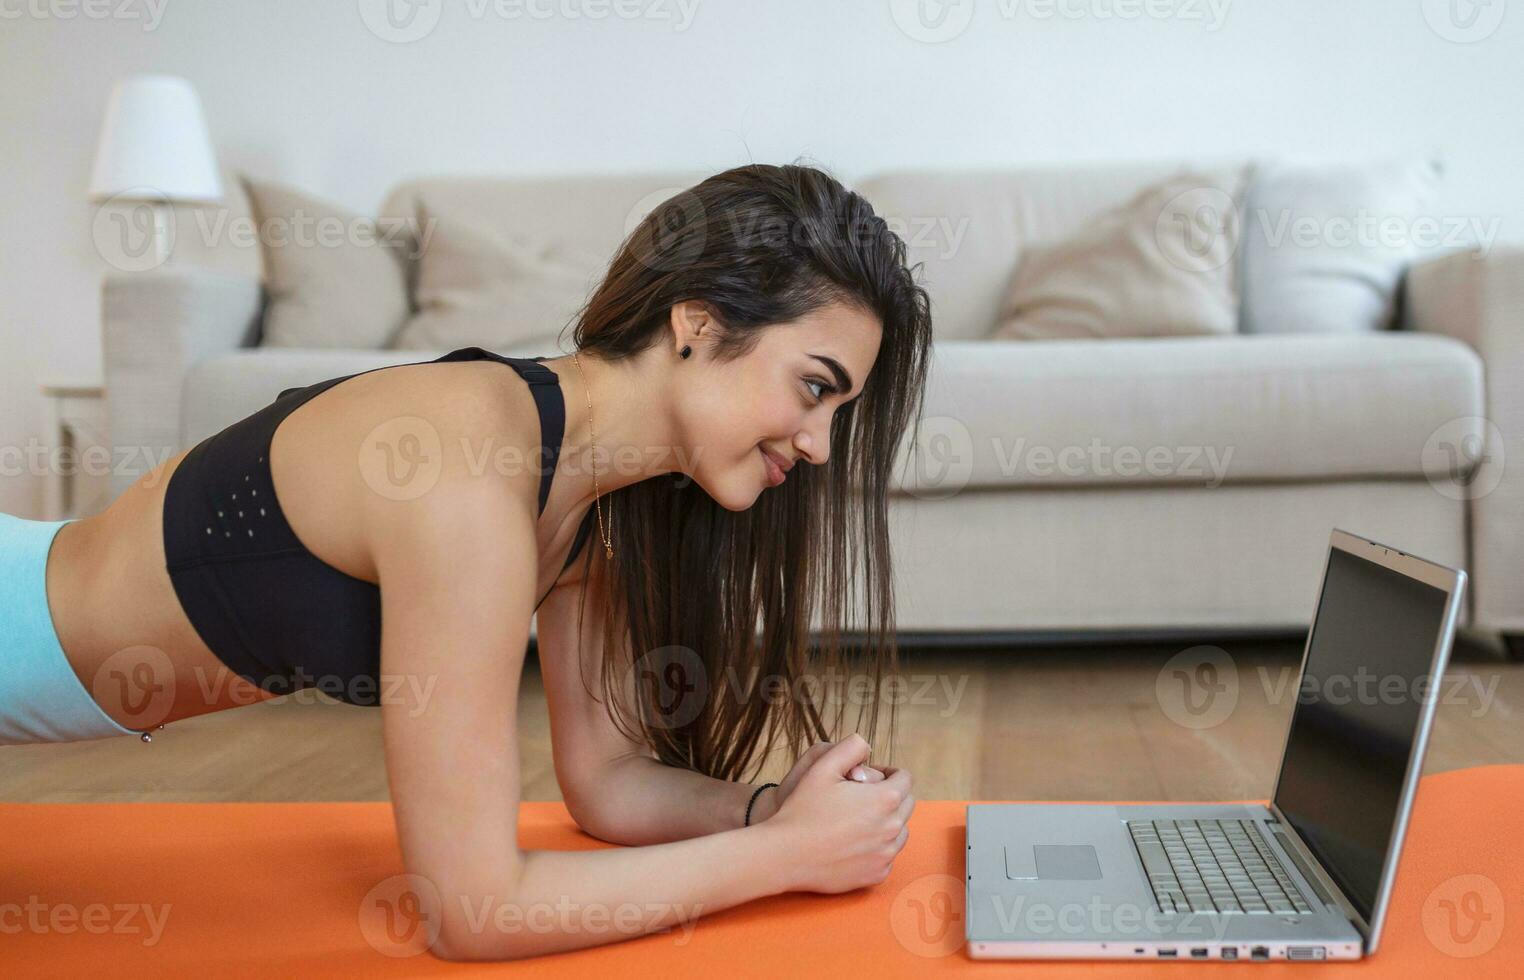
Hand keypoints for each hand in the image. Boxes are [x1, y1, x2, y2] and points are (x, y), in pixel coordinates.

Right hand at [764, 733, 914, 893]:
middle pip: (907, 804)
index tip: (868, 776)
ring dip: (887, 821)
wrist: (785, 855)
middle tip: (862, 796)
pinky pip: (888, 855)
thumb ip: (851, 747)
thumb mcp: (822, 766)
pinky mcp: (877, 874)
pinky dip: (878, 847)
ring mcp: (886, 854)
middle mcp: (892, 828)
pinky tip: (854, 842)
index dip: (887, 772)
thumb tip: (867, 744)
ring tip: (859, 819)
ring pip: (901, 831)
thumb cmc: (803, 809)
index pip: (905, 778)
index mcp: (885, 799)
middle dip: (890, 795)